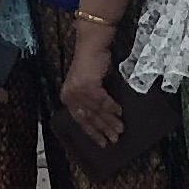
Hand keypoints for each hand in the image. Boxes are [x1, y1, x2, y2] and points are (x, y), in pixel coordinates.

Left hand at [58, 33, 124, 147]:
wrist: (91, 45)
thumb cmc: (91, 63)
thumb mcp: (87, 85)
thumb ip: (90, 100)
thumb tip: (104, 117)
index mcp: (67, 98)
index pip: (80, 120)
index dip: (92, 132)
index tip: (102, 143)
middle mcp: (70, 96)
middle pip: (89, 118)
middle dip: (103, 130)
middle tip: (114, 140)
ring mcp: (78, 92)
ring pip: (97, 111)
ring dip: (110, 121)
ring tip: (120, 130)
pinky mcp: (88, 86)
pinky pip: (103, 101)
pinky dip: (112, 108)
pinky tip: (120, 113)